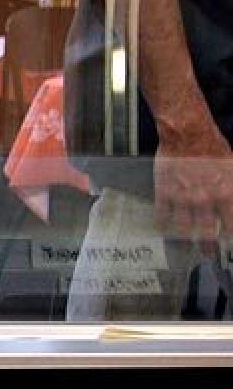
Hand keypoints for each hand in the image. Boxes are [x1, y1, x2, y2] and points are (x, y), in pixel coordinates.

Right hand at [154, 120, 232, 250]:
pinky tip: (163, 227)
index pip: (231, 225)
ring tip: (185, 244)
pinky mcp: (165, 192)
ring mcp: (183, 198)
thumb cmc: (212, 146)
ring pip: (184, 228)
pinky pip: (162, 214)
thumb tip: (232, 203)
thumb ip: (232, 189)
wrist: (188, 133)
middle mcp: (205, 200)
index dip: (229, 237)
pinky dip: (163, 223)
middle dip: (208, 247)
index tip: (228, 244)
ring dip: (185, 238)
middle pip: (207, 233)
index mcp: (226, 194)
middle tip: (208, 254)